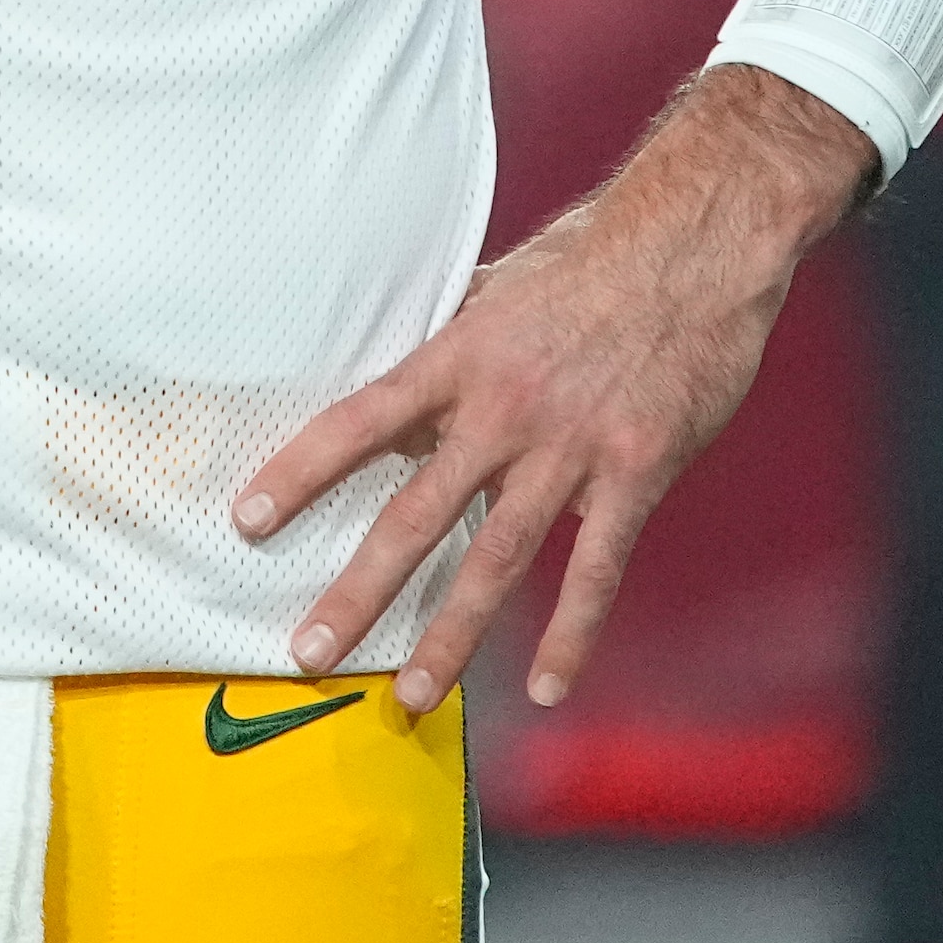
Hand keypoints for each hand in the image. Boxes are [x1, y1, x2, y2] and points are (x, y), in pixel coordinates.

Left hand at [233, 67, 874, 713]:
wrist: (694, 248)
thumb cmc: (592, 259)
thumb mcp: (497, 284)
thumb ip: (448, 335)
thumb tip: (398, 359)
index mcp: (460, 358)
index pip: (360, 421)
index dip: (299, 472)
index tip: (248, 522)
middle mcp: (504, 411)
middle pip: (416, 515)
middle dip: (359, 592)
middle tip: (310, 651)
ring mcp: (569, 450)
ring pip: (496, 559)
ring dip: (450, 635)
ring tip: (411, 694)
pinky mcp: (634, 475)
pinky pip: (595, 570)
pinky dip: (569, 634)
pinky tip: (543, 685)